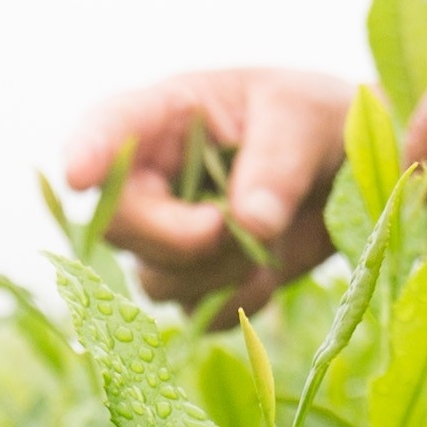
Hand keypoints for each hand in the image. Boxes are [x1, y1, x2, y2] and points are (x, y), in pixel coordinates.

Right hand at [56, 65, 357, 310]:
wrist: (349, 171)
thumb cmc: (319, 119)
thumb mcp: (307, 117)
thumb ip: (277, 162)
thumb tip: (250, 220)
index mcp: (168, 115)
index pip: (109, 128)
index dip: (87, 152)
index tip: (78, 177)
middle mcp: (156, 176)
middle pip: (119, 222)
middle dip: (172, 237)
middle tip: (226, 227)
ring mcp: (171, 232)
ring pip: (155, 275)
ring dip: (215, 272)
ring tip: (270, 242)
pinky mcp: (199, 278)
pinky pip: (195, 311)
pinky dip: (237, 300)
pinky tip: (270, 269)